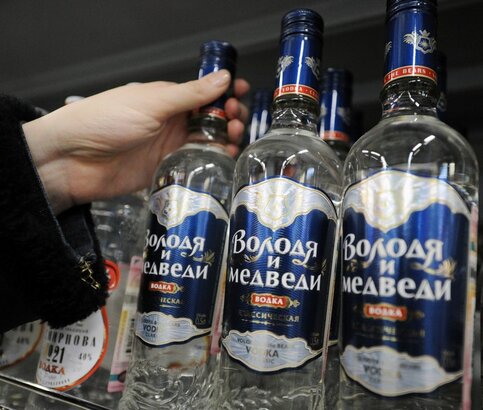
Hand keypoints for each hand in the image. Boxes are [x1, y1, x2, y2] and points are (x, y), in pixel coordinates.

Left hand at [23, 70, 249, 213]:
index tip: (243, 91)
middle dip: (229, 116)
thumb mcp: (151, 103)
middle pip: (210, 118)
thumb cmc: (106, 121)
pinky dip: (213, 161)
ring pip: (207, 141)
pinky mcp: (167, 170)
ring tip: (233, 138)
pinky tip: (224, 159)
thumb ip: (189, 94)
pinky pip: (196, 164)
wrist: (72, 161)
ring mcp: (170, 146)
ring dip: (225, 138)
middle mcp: (171, 121)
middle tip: (235, 120)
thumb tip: (223, 77)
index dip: (224, 90)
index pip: (203, 92)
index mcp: (167, 98)